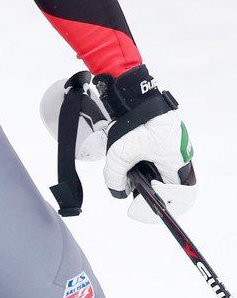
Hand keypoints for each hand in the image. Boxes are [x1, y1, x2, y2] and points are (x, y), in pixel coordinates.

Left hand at [96, 65, 196, 221]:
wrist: (135, 91)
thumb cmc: (137, 120)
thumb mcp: (121, 150)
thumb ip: (116, 174)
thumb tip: (116, 189)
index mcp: (177, 164)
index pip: (180, 197)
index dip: (162, 206)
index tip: (139, 205)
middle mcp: (178, 157)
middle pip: (169, 187)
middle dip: (150, 192)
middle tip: (131, 191)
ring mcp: (170, 146)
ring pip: (160, 172)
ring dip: (143, 176)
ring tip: (126, 173)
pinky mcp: (159, 138)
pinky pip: (153, 157)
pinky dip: (140, 162)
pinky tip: (126, 157)